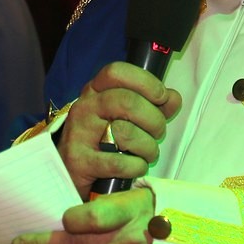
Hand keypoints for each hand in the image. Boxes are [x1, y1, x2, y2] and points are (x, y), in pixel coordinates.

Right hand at [55, 61, 180, 197]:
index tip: (161, 97)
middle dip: (154, 120)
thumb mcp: (126, 116)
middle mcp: (85, 107)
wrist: (71, 172)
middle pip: (128, 102)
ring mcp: (79, 134)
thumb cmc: (104, 140)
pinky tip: (136, 167)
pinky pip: (119, 162)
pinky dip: (136, 167)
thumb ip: (152, 105)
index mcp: (95, 91)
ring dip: (148, 147)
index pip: (117, 72)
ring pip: (125, 132)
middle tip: (158, 133)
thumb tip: (173, 98)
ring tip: (147, 154)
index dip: (146, 82)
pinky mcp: (79, 161)